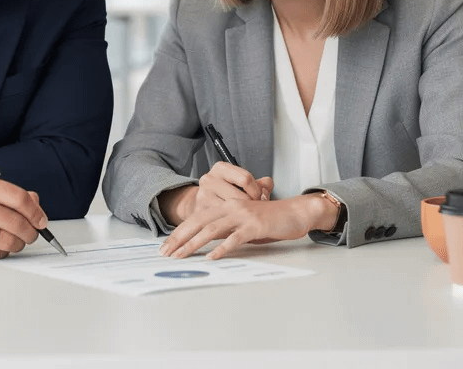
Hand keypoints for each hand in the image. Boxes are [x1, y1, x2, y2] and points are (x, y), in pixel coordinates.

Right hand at [0, 175, 45, 260]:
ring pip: (8, 241)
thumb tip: (36, 203)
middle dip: (31, 232)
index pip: (18, 198)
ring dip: (18, 244)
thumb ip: (9, 194)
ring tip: (16, 241)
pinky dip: (2, 252)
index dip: (36, 212)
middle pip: (17, 223)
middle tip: (32, 234)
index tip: (41, 221)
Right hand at [157, 162, 273, 225]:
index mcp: (221, 168)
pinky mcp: (200, 213)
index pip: (245, 178)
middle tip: (254, 211)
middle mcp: (209, 179)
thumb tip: (267, 186)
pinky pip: (223, 222)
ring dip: (242, 218)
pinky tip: (235, 224)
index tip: (258, 198)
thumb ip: (260, 183)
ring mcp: (203, 196)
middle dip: (251, 207)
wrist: (203, 202)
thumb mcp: (241, 183)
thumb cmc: (227, 192)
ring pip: (232, 212)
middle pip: (240, 197)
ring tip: (244, 218)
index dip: (257, 191)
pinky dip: (232, 226)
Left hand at [158, 193, 335, 260]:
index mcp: (227, 206)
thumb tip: (206, 245)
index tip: (166, 246)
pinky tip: (212, 257)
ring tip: (181, 256)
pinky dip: (222, 248)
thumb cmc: (270, 220)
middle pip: (199, 222)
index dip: (180, 232)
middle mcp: (232, 208)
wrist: (296, 212)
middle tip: (165, 253)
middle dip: (179, 238)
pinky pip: (235, 237)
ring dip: (193, 244)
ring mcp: (243, 215)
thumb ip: (226, 230)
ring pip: (212, 229)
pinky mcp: (255, 226)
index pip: (197, 218)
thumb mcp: (243, 223)